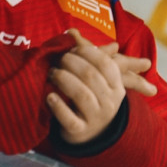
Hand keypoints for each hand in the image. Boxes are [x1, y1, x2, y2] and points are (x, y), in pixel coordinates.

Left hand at [47, 30, 152, 144]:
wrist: (91, 134)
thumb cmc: (92, 98)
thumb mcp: (97, 78)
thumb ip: (85, 55)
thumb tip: (71, 32)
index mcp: (117, 87)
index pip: (106, 64)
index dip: (88, 52)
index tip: (73, 48)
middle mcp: (110, 102)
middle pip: (91, 76)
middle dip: (71, 63)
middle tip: (59, 60)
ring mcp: (96, 118)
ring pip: (82, 95)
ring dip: (64, 80)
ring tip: (52, 74)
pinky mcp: (80, 131)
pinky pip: (70, 119)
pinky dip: (58, 106)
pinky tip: (49, 96)